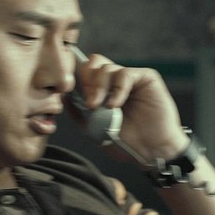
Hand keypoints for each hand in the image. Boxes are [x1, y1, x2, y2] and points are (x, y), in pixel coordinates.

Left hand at [73, 52, 188, 162]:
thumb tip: (63, 96)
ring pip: (107, 67)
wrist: (152, 151)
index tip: (74, 96)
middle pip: (94, 63)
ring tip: (100, 107)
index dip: (77, 79)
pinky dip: (116, 89)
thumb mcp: (94, 129)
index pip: (85, 72)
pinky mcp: (145, 78)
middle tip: (89, 103)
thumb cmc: (126, 142)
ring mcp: (130, 78)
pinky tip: (114, 105)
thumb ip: (78, 112)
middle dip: (86, 81)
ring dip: (99, 87)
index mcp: (103, 90)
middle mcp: (116, 81)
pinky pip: (125, 74)